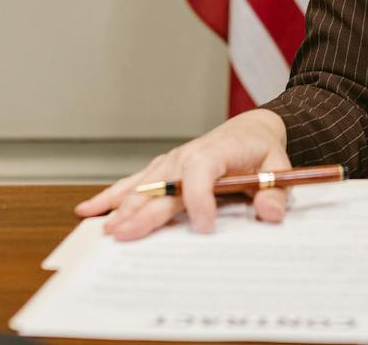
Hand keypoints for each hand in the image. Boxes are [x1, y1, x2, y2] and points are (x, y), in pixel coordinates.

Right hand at [74, 108, 291, 240]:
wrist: (250, 130)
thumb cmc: (261, 150)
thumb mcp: (278, 168)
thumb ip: (274, 191)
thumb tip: (270, 213)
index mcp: (216, 152)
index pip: (202, 172)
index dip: (200, 199)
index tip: (204, 227)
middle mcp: (187, 156)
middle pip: (163, 186)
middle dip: (144, 212)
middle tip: (125, 236)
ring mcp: (171, 163)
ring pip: (143, 187)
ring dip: (123, 208)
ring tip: (106, 230)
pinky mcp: (162, 170)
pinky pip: (134, 183)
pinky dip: (111, 197)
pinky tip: (89, 211)